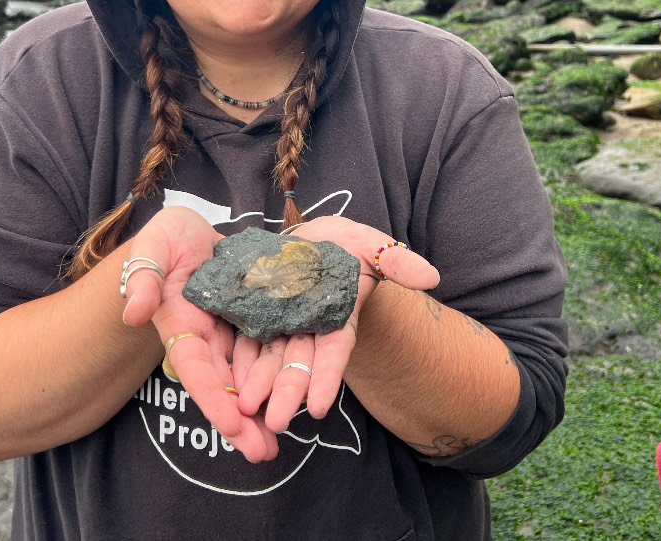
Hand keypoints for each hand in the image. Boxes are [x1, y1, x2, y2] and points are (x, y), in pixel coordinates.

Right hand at [118, 206, 278, 461]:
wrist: (189, 231)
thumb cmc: (164, 239)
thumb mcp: (151, 248)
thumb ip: (143, 278)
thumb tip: (134, 313)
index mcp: (180, 326)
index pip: (196, 369)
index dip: (213, 398)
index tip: (233, 427)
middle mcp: (206, 336)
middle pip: (224, 385)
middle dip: (241, 421)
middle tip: (264, 453)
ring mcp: (230, 330)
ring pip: (247, 376)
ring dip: (261, 408)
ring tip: (279, 442)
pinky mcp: (252, 318)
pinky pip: (266, 350)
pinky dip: (276, 376)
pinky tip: (295, 397)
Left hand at [231, 216, 439, 430]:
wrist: (307, 238)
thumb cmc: (343, 244)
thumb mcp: (370, 245)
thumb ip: (396, 261)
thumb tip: (431, 276)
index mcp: (339, 316)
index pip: (335, 351)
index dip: (327, 378)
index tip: (317, 408)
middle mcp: (310, 327)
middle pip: (299, 363)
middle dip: (287, 392)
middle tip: (274, 421)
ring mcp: (281, 324)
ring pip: (270, 358)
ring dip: (258, 384)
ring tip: (245, 409)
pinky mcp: (255, 315)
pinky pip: (246, 340)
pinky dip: (239, 361)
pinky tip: (229, 382)